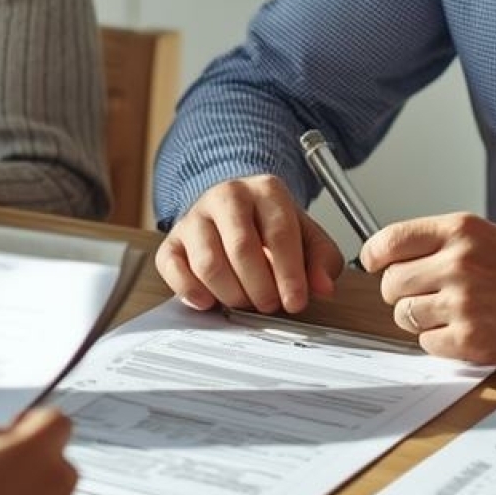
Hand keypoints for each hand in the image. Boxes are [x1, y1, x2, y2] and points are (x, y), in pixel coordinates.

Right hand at [157, 174, 341, 314]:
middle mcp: (227, 196)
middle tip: (270, 305)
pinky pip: (172, 268)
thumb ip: (322, 260)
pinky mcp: (172, 240)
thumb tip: (323, 287)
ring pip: (208, 263)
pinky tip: (209, 300)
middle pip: (241, 248)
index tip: (295, 301)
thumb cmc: (271, 228)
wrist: (235, 210)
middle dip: (260, 287)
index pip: (279, 232)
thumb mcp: (307, 237)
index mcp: (265, 190)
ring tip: (246, 301)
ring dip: (231, 294)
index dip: (289, 273)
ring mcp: (195, 217)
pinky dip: (190, 291)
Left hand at [360, 212, 495, 365]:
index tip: (375, 265)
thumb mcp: (486, 235)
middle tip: (426, 294)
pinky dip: (440, 341)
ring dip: (420, 317)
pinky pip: (427, 344)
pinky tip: (466, 329)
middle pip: (391, 284)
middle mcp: (459, 263)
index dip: (375, 257)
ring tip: (452, 311)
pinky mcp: (472, 341)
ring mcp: (465, 304)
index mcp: (460, 230)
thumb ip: (438, 243)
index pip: (389, 242)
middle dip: (402, 292)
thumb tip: (386, 259)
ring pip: (405, 316)